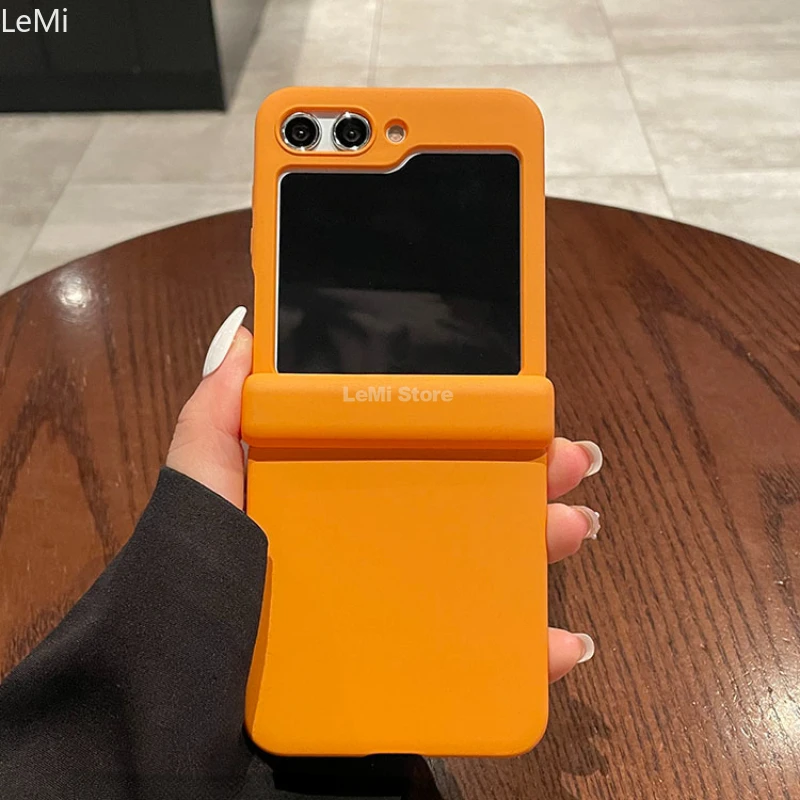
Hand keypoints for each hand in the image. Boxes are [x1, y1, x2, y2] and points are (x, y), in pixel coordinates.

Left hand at [167, 307, 600, 682]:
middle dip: (531, 478)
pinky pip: (482, 654)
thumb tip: (247, 328)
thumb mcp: (203, 479)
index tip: (527, 411)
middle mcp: (380, 540)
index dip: (481, 427)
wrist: (194, 683)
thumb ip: (216, 411)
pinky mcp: (408, 660)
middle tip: (569, 463)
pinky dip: (531, 648)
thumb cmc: (199, 572)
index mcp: (347, 491)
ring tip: (574, 527)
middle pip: (472, 499)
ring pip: (490, 567)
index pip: (426, 447)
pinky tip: (562, 640)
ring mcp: (399, 601)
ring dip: (542, 545)